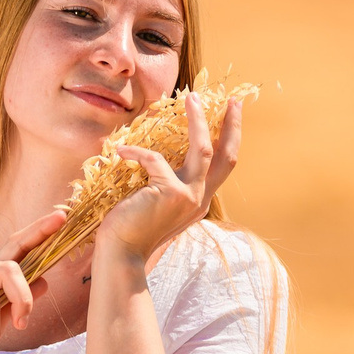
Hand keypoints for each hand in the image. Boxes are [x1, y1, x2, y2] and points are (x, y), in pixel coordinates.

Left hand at [97, 92, 242, 263]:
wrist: (121, 254)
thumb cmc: (132, 227)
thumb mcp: (158, 204)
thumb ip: (169, 184)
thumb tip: (162, 158)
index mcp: (199, 200)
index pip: (221, 165)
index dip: (229, 139)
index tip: (231, 114)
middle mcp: (200, 199)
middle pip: (226, 155)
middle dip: (232, 126)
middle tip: (232, 100)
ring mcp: (189, 197)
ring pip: (202, 149)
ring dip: (198, 121)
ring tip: (191, 99)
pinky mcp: (171, 193)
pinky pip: (155, 160)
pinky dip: (136, 152)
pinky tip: (120, 151)